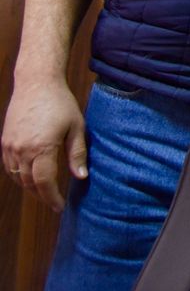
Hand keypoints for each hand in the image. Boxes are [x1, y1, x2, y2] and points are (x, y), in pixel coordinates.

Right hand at [2, 76, 88, 212]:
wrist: (36, 84)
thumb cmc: (61, 103)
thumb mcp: (76, 127)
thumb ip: (77, 153)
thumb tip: (81, 177)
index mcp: (42, 147)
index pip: (44, 182)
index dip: (51, 197)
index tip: (59, 206)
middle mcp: (22, 149)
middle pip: (29, 183)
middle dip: (42, 195)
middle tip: (54, 201)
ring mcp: (11, 146)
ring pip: (17, 176)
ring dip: (29, 187)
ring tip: (44, 191)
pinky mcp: (5, 141)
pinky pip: (9, 166)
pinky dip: (19, 175)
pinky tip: (30, 177)